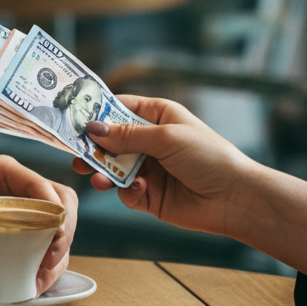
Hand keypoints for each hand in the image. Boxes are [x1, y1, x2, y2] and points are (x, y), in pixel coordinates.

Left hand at [0, 156, 78, 294]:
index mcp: (2, 173)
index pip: (38, 183)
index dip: (53, 206)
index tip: (55, 232)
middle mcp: (22, 190)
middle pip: (62, 203)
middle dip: (65, 231)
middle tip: (52, 258)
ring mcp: (30, 214)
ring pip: (63, 228)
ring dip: (59, 255)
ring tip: (42, 279)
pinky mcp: (30, 236)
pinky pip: (52, 250)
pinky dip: (50, 269)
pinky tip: (37, 285)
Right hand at [69, 94, 256, 236]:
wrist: (233, 197)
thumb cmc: (208, 156)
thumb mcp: (165, 137)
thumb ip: (127, 135)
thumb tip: (93, 129)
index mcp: (159, 116)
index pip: (120, 107)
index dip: (97, 112)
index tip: (72, 118)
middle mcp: (152, 141)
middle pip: (111, 141)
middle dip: (94, 148)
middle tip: (77, 155)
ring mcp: (150, 169)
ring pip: (114, 168)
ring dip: (104, 172)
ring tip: (98, 178)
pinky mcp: (150, 196)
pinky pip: (126, 192)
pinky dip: (127, 192)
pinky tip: (139, 190)